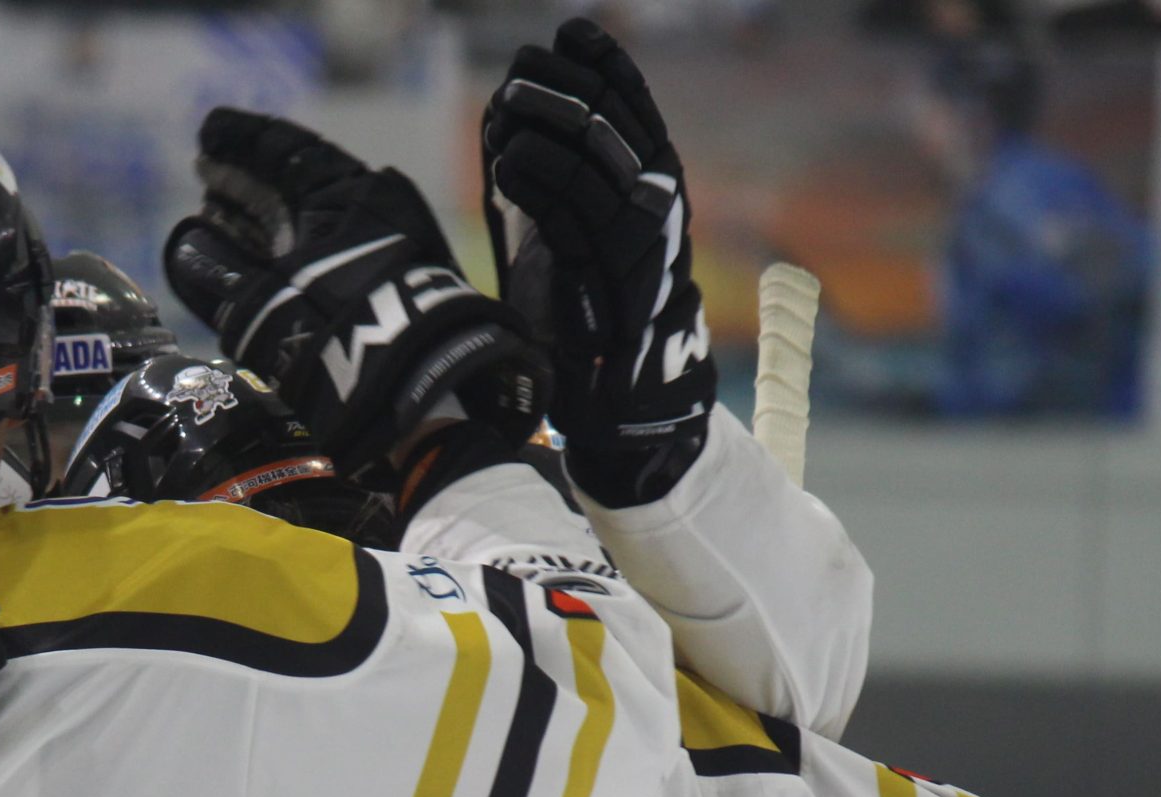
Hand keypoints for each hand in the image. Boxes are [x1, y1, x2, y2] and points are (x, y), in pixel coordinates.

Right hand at [163, 108, 548, 479]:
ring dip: (267, 220)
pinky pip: (330, 255)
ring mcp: (385, 249)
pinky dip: (291, 254)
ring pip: (315, 221)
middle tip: (205, 172)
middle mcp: (372, 211)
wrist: (423, 396)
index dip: (241, 139)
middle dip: (249, 180)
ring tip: (219, 217)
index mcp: (347, 193)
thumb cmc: (340, 338)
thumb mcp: (267, 307)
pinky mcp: (390, 289)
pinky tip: (259, 263)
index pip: (287, 149)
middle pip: (299, 184)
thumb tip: (185, 244)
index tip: (207, 133)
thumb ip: (219, 276)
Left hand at [481, 18, 715, 506]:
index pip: (636, 110)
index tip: (571, 33)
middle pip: (615, 127)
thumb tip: (508, 110)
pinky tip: (504, 160)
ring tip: (506, 105)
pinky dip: (537, 184)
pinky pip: (574, 220)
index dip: (607, 67)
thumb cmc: (583, 310)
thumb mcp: (566, 229)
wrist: (617, 396)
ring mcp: (639, 244)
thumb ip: (550, 174)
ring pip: (597, 166)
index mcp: (654, 186)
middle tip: (524, 67)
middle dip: (568, 89)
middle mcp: (657, 208)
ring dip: (548, 128)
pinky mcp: (613, 281)